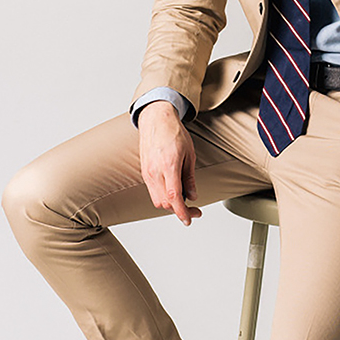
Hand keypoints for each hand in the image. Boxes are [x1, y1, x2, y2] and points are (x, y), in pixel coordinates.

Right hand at [137, 101, 201, 225]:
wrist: (156, 119)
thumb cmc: (174, 132)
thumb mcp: (190, 154)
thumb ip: (190, 178)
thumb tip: (193, 196)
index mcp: (169, 165)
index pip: (174, 197)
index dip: (182, 212)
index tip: (189, 220)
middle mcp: (155, 171)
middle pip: (165, 203)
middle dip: (180, 210)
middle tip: (195, 210)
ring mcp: (147, 172)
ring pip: (157, 200)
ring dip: (171, 205)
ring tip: (185, 201)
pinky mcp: (144, 172)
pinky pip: (152, 191)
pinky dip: (163, 196)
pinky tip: (174, 192)